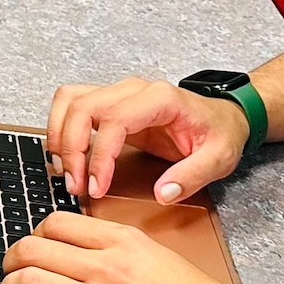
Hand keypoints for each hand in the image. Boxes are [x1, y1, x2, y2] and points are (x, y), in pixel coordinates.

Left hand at [0, 211, 261, 283]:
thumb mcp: (162, 259)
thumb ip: (121, 252)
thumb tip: (79, 254)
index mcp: (126, 242)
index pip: (55, 223)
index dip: (34, 238)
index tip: (33, 252)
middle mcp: (109, 268)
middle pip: (31, 250)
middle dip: (11, 264)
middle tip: (13, 277)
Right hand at [45, 78, 249, 202]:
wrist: (223, 117)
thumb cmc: (219, 133)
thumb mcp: (218, 158)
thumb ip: (192, 176)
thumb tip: (163, 193)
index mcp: (160, 99)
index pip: (114, 121)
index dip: (99, 156)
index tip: (95, 186)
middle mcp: (134, 90)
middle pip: (83, 107)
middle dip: (71, 150)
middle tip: (76, 185)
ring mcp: (119, 94)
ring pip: (70, 100)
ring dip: (60, 136)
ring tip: (66, 171)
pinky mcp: (110, 105)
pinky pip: (72, 105)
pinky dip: (61, 128)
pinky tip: (66, 155)